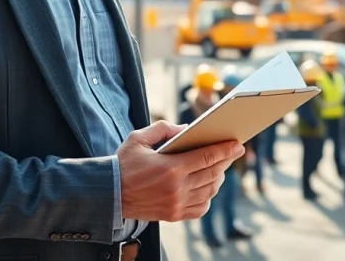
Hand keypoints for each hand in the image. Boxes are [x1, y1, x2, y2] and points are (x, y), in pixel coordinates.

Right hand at [116, 120, 244, 222]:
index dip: (225, 150)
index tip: (238, 144)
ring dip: (218, 177)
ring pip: (210, 190)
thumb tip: (187, 129)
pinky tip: (207, 186)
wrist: (107, 195)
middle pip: (213, 173)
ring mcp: (176, 204)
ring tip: (220, 166)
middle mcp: (177, 189)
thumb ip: (164, 129)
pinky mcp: (173, 216)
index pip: (207, 157)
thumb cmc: (123, 164)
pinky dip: (208, 196)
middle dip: (226, 160)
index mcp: (171, 168)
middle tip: (234, 151)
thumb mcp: (139, 139)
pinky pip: (201, 207)